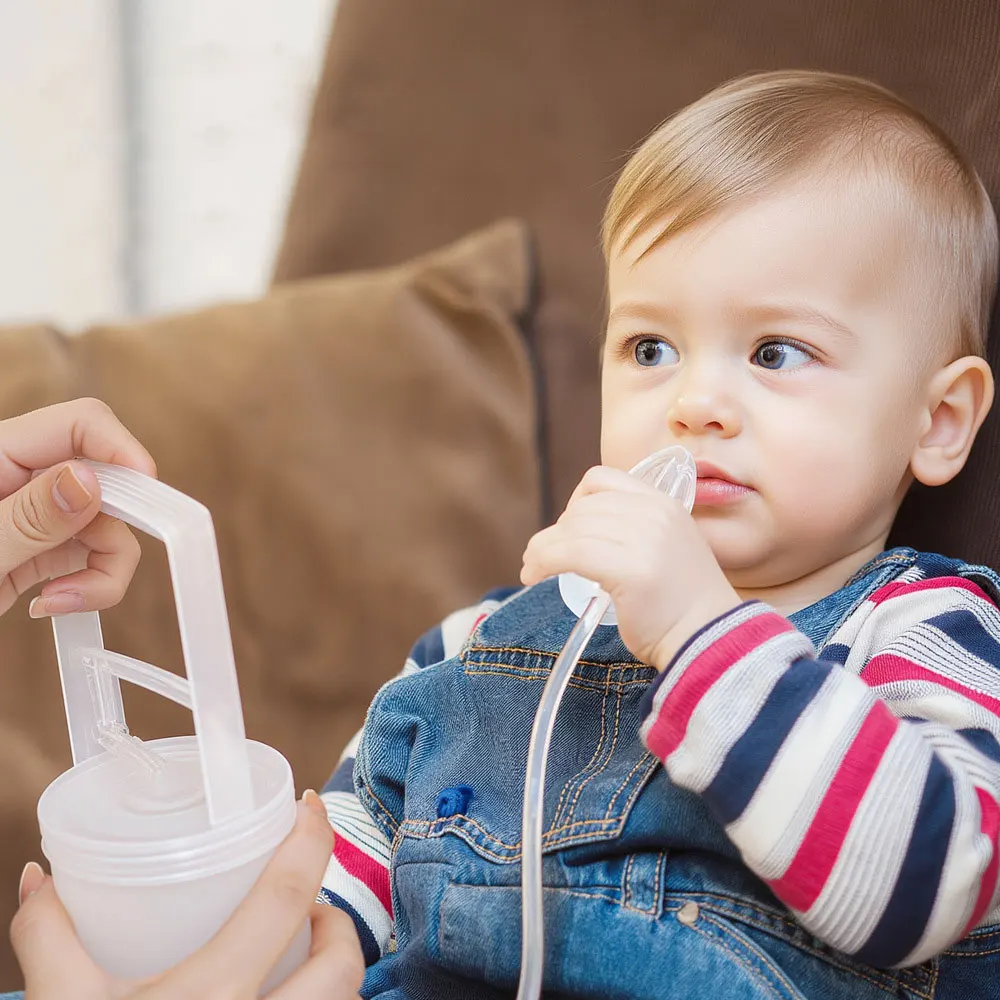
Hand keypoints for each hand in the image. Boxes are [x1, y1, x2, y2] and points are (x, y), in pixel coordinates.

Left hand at [0, 399, 155, 618]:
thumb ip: (28, 517)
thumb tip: (90, 479)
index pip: (77, 424)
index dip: (118, 447)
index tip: (147, 489)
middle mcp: (22, 480)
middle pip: (106, 480)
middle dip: (116, 526)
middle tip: (107, 565)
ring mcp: (36, 516)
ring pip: (108, 526)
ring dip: (105, 570)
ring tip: (63, 602)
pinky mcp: (43, 551)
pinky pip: (93, 558)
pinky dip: (91, 586)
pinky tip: (53, 605)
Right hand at [11, 793, 364, 998]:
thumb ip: (50, 937)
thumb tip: (39, 874)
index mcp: (213, 996)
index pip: (287, 897)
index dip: (311, 839)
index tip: (310, 807)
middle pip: (342, 964)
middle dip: (337, 925)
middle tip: (310, 906)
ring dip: (335, 976)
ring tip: (302, 957)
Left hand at [521, 466, 739, 668]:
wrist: (710, 640)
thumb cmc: (680, 605)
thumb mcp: (665, 546)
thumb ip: (632, 528)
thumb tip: (577, 527)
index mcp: (664, 503)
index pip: (602, 479)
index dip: (575, 501)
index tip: (568, 528)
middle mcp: (655, 514)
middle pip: (582, 507)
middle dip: (555, 532)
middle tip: (543, 556)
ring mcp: (645, 539)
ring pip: (571, 530)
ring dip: (541, 549)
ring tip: (532, 567)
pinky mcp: (631, 569)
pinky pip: (570, 554)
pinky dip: (543, 562)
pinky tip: (534, 575)